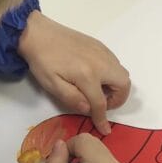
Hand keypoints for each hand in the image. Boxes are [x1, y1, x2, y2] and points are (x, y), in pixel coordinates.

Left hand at [18, 12, 130, 134]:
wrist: (38, 33)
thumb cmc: (42, 61)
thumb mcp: (52, 85)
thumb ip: (72, 99)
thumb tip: (89, 109)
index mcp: (87, 75)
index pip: (100, 103)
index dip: (102, 119)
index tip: (104, 129)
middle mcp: (100, 62)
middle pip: (123, 85)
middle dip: (118, 99)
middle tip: (102, 103)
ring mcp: (102, 52)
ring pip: (122, 73)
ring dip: (116, 86)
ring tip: (98, 90)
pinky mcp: (99, 46)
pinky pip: (115, 62)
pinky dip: (111, 74)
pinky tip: (95, 76)